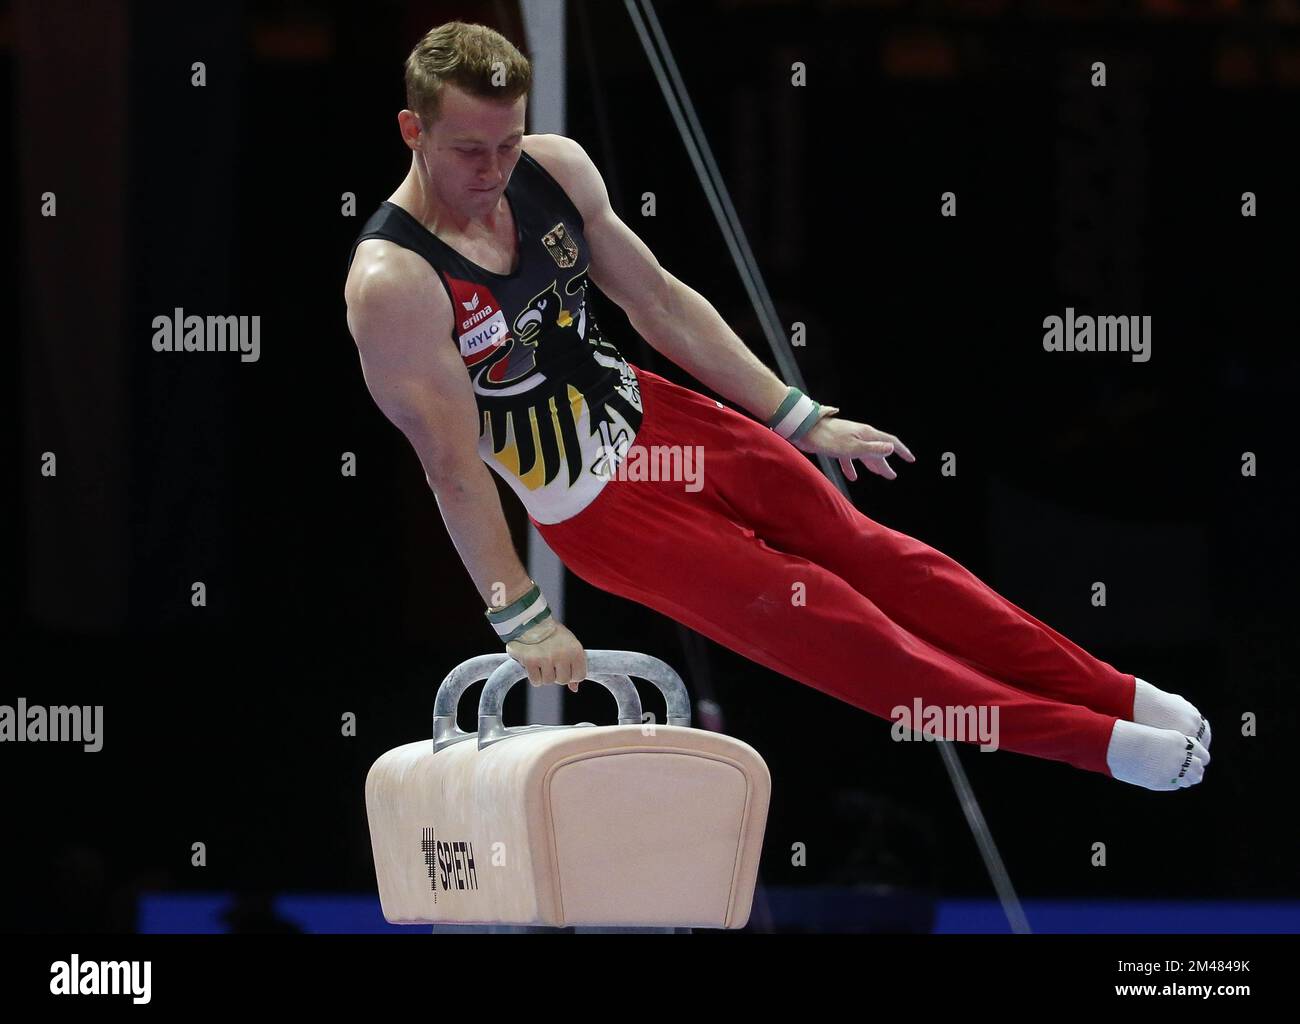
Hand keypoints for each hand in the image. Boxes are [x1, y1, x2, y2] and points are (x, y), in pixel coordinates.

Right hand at [506, 618, 587, 692]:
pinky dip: (534, 676)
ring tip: (542, 661)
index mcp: (575, 650)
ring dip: (545, 675)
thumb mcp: (569, 644)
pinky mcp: (531, 661)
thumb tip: (574, 688)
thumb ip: (574, 665)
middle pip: (563, 680)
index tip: (565, 667)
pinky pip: (536, 681)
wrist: (531, 622)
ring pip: (549, 681)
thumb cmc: (553, 634)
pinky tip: (534, 664)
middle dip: (557, 675)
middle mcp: (562, 655)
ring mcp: (546, 658)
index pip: (580, 676)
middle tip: (551, 663)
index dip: (572, 675)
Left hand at [791, 405, 915, 481]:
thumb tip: (892, 448)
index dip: (901, 451)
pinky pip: (849, 458)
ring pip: (864, 454)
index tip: (910, 460)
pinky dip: (852, 467)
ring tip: (878, 475)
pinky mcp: (836, 445)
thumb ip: (872, 449)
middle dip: (885, 463)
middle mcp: (859, 435)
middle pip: (877, 450)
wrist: (804, 429)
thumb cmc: (828, 438)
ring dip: (871, 465)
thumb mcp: (852, 447)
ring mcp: (848, 440)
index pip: (889, 441)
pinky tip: (852, 477)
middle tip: (892, 476)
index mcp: (866, 434)